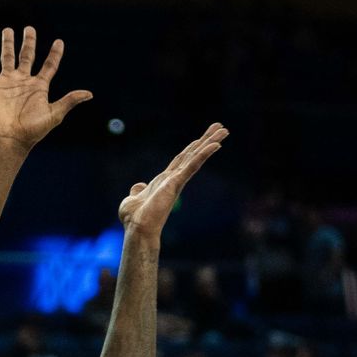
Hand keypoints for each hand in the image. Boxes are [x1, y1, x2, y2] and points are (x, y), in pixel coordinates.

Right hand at [0, 26, 91, 150]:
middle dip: (28, 42)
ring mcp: (7, 82)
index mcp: (39, 86)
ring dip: (7, 44)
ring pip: (7, 57)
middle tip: (29, 28)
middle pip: (27, 56)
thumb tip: (89, 94)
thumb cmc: (32, 130)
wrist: (10, 139)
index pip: (49, 65)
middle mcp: (23, 81)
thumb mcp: (54, 114)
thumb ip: (69, 101)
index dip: (55, 54)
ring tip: (7, 30)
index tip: (59, 42)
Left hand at [119, 123, 227, 237]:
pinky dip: (203, 154)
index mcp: (164, 181)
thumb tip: (138, 186)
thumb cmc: (134, 219)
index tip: (201, 138)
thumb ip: (137, 191)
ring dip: (210, 142)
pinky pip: (192, 165)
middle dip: (206, 141)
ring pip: (196, 157)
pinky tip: (215, 145)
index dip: (191, 149)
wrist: (137, 228)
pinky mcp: (175, 183)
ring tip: (224, 130)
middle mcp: (173, 179)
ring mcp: (176, 181)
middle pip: (192, 155)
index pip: (181, 160)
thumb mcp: (132, 200)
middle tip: (221, 127)